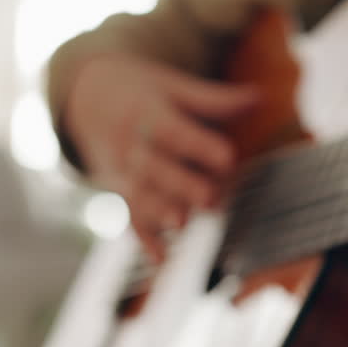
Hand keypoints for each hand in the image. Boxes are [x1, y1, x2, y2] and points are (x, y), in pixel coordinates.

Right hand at [64, 54, 257, 260]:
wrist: (87, 97)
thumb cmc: (144, 92)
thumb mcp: (174, 87)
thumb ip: (214, 99)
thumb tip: (260, 97)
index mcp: (146, 112)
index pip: (172, 130)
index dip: (199, 145)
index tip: (228, 157)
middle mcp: (129, 144)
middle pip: (153, 166)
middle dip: (180, 184)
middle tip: (210, 198)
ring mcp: (119, 170)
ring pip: (137, 194)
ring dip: (158, 211)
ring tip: (182, 223)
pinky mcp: (117, 192)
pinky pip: (127, 216)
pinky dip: (143, 239)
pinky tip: (161, 259)